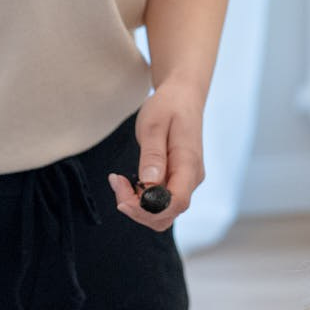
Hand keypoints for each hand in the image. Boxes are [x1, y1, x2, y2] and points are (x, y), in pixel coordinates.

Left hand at [107, 79, 206, 231]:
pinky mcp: (179, 180)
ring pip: (163, 212)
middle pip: (167, 214)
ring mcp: (187, 180)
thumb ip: (152, 155)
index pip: (175, 202)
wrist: (184, 96)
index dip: (148, 209)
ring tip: (119, 182)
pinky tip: (128, 182)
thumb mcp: (153, 125)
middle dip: (138, 210)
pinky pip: (161, 201)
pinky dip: (141, 199)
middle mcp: (192, 177)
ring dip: (137, 206)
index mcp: (189, 163)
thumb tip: (149, 183)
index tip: (123, 198)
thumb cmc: (169, 106)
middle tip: (116, 183)